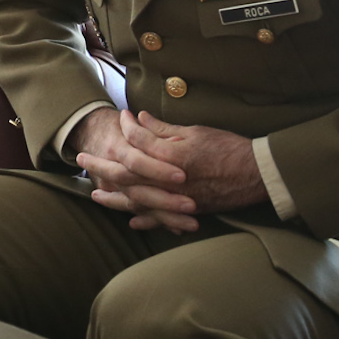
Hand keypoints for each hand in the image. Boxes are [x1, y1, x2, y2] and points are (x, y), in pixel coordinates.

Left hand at [74, 109, 263, 233]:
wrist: (258, 174)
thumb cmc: (229, 148)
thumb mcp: (195, 132)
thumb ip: (163, 130)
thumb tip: (138, 118)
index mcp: (170, 157)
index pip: (137, 143)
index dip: (125, 129)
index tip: (120, 118)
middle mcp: (169, 181)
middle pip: (126, 175)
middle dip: (101, 166)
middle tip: (80, 159)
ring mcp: (177, 198)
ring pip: (138, 200)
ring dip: (114, 197)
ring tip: (95, 193)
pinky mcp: (188, 211)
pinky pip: (161, 219)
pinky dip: (145, 220)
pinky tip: (131, 220)